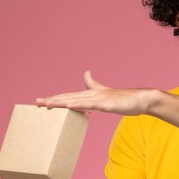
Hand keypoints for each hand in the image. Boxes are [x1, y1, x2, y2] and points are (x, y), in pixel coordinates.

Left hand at [36, 71, 157, 115]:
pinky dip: (79, 105)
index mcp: (92, 93)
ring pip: (76, 100)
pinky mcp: (107, 104)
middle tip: (36, 101)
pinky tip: (69, 106)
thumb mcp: (106, 92)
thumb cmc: (125, 98)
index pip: (70, 96)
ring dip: (61, 102)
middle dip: (52, 100)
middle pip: (69, 97)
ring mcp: (100, 98)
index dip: (56, 98)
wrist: (142, 98)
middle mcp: (93, 94)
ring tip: (47, 104)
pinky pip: (90, 105)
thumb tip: (85, 72)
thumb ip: (94, 84)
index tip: (42, 101)